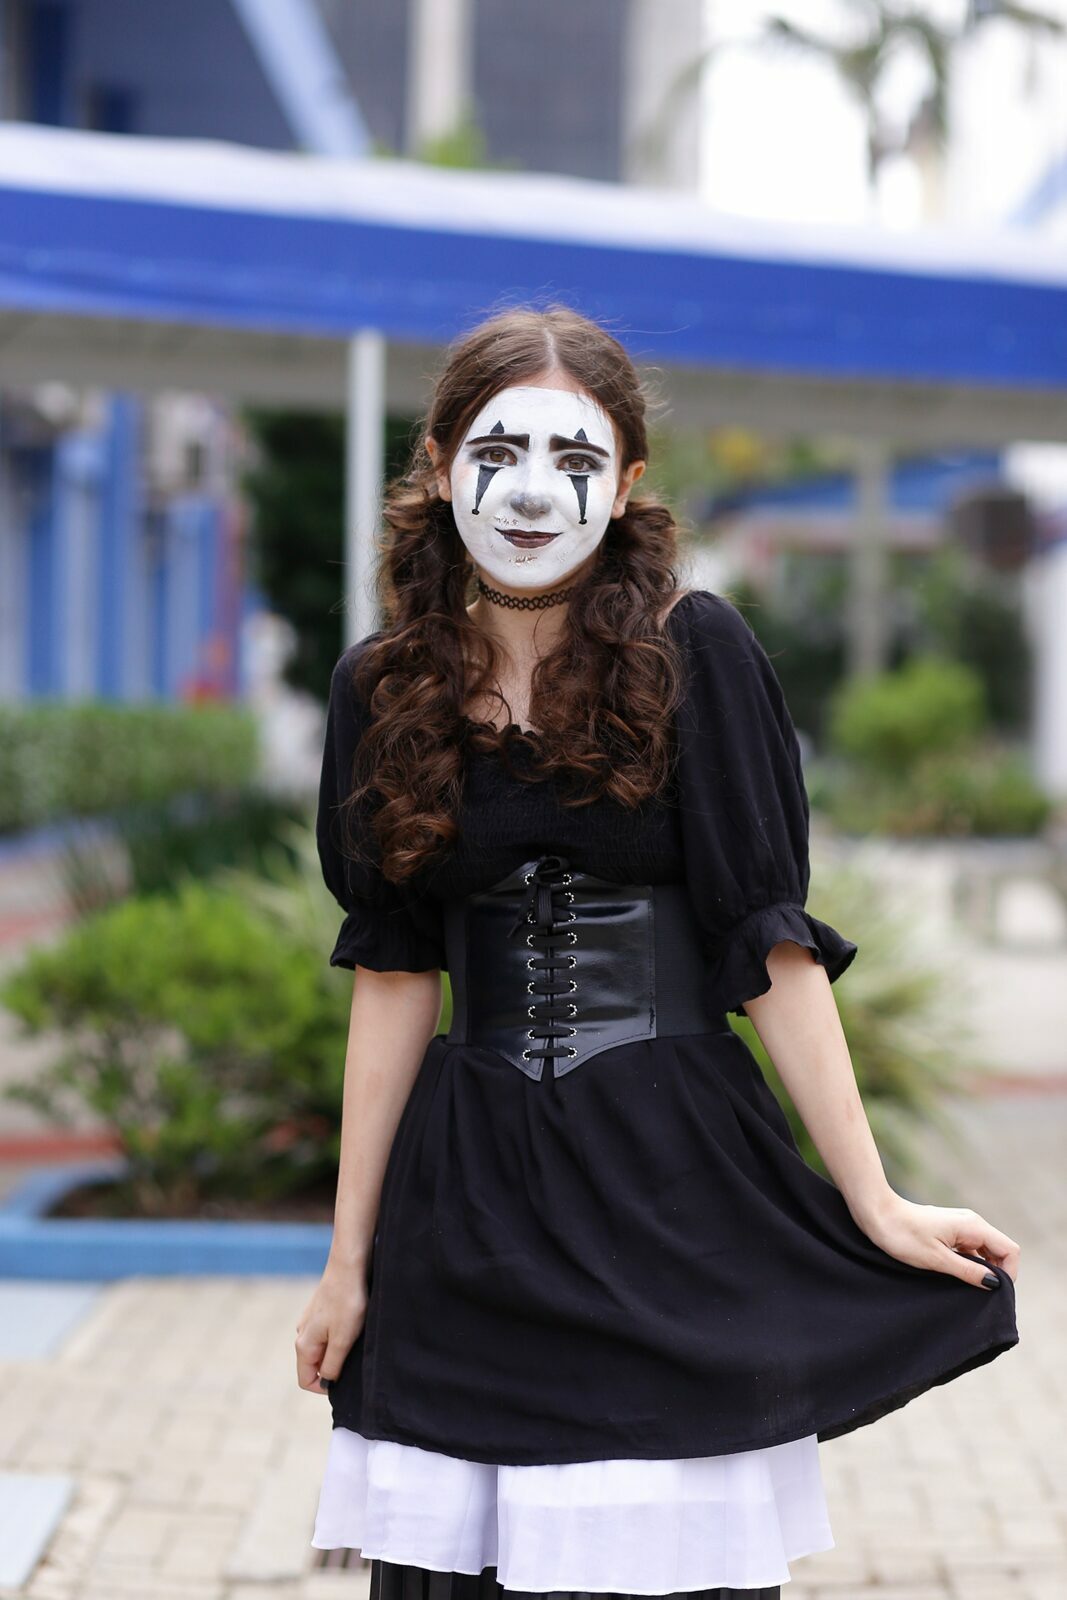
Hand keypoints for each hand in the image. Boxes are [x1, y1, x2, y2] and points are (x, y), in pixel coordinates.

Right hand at [295, 1260, 368, 1394]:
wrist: (349, 1265)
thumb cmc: (347, 1302)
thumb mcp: (342, 1340)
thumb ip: (332, 1365)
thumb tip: (327, 1382)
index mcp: (303, 1345)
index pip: (306, 1381)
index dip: (325, 1387)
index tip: (346, 1378)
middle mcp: (302, 1333)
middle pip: (314, 1365)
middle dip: (333, 1367)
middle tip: (353, 1357)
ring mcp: (311, 1321)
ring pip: (322, 1348)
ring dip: (338, 1350)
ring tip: (355, 1338)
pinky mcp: (321, 1311)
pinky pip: (327, 1334)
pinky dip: (340, 1336)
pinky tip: (354, 1324)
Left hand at [857, 1194, 1020, 1287]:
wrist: (876, 1213)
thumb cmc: (903, 1235)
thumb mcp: (937, 1259)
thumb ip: (968, 1271)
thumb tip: (994, 1283)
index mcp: (973, 1226)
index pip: (1010, 1250)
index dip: (1008, 1274)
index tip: (992, 1292)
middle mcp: (971, 1223)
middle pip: (999, 1251)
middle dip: (995, 1273)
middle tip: (978, 1293)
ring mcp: (959, 1225)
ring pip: (984, 1250)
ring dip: (980, 1269)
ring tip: (964, 1285)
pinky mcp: (948, 1229)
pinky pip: (968, 1248)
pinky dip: (968, 1262)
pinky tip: (953, 1274)